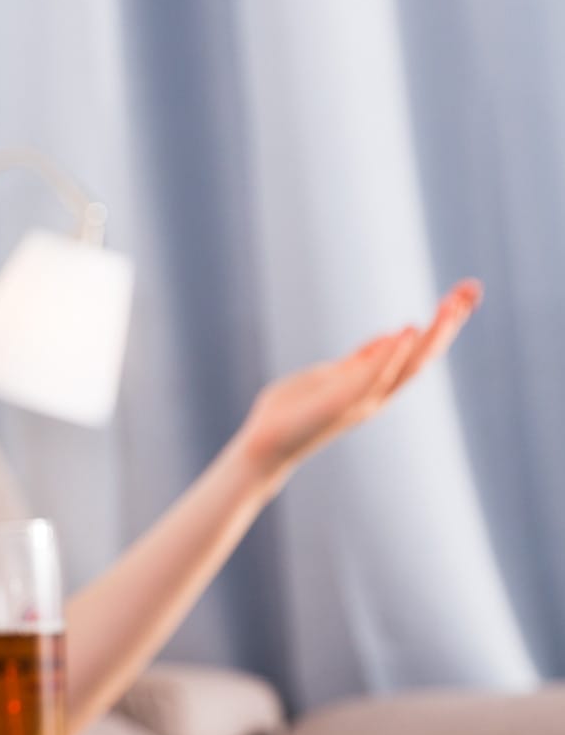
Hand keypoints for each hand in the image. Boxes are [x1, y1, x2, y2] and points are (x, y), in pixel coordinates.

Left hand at [235, 280, 481, 481]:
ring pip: (408, 366)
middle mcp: (376, 394)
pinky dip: (391, 354)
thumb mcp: (332, 375)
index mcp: (374, 384)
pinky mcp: (341, 403)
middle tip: (469, 291)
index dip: (442, 324)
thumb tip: (391, 336)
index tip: (463, 294)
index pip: (417, 351)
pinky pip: (372, 376)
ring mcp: (362, 400)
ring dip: (431, 336)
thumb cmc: (293, 411)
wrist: (264, 444)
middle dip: (447, 324)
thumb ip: (361, 359)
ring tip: (450, 305)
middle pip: (423, 356)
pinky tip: (405, 330)